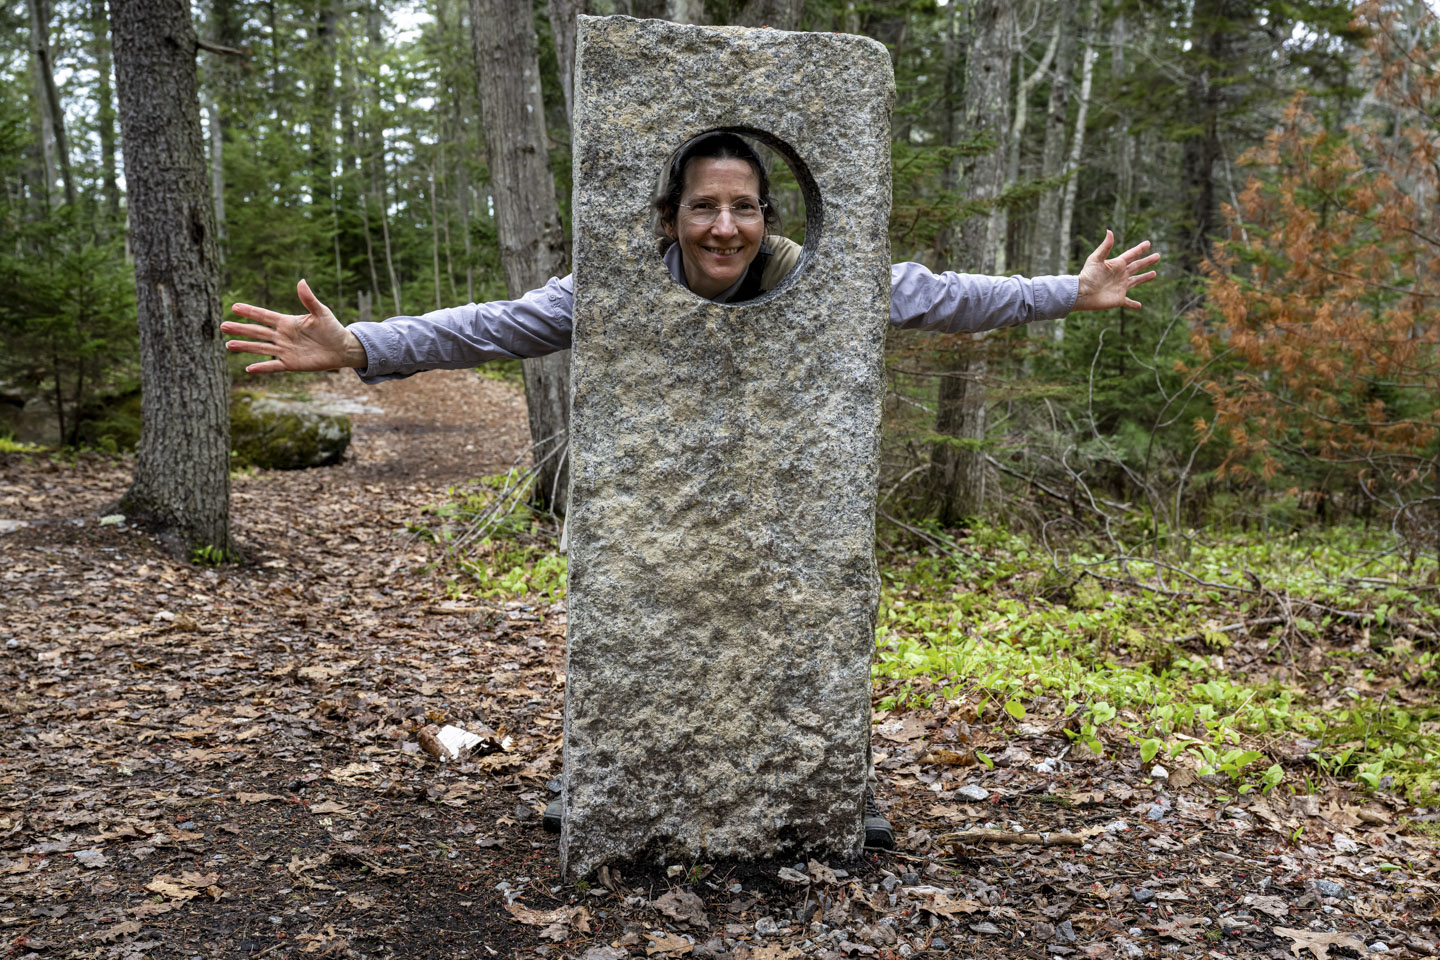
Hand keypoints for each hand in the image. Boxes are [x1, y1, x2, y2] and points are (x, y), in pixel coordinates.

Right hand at [222, 280, 366, 373]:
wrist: (341, 348)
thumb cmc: (332, 328)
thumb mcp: (321, 312)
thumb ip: (309, 299)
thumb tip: (301, 281)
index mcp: (287, 322)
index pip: (264, 316)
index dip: (250, 312)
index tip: (234, 307)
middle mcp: (282, 336)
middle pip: (257, 332)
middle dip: (240, 329)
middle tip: (222, 326)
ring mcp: (285, 350)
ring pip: (260, 348)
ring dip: (245, 346)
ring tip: (229, 345)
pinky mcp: (290, 364)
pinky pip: (273, 366)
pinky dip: (262, 367)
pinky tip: (248, 368)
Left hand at [1073, 230, 1160, 310]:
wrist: (1081, 294)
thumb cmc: (1087, 276)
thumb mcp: (1095, 259)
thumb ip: (1104, 247)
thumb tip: (1109, 231)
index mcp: (1116, 265)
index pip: (1131, 255)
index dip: (1139, 249)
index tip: (1148, 243)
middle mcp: (1120, 275)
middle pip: (1137, 266)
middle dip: (1147, 261)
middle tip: (1157, 256)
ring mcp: (1120, 287)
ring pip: (1136, 281)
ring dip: (1144, 278)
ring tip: (1154, 274)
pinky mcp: (1118, 299)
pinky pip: (1128, 302)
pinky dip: (1133, 304)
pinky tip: (1139, 306)